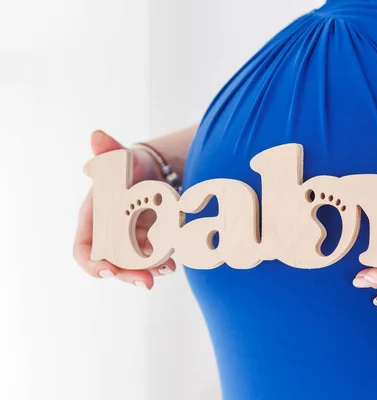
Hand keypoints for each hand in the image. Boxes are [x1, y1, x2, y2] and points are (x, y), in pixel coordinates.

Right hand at [73, 130, 176, 288]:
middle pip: (112, 265)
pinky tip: (173, 263)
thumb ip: (108, 151)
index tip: (106, 270)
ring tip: (166, 269)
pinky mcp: (149, 242)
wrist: (151, 169)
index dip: (92, 264)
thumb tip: (98, 136)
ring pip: (135, 266)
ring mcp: (129, 242)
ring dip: (149, 272)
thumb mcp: (119, 157)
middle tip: (144, 282)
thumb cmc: (127, 164)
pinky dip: (162, 263)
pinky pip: (153, 259)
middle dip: (127, 275)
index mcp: (94, 219)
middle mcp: (110, 235)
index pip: (83, 250)